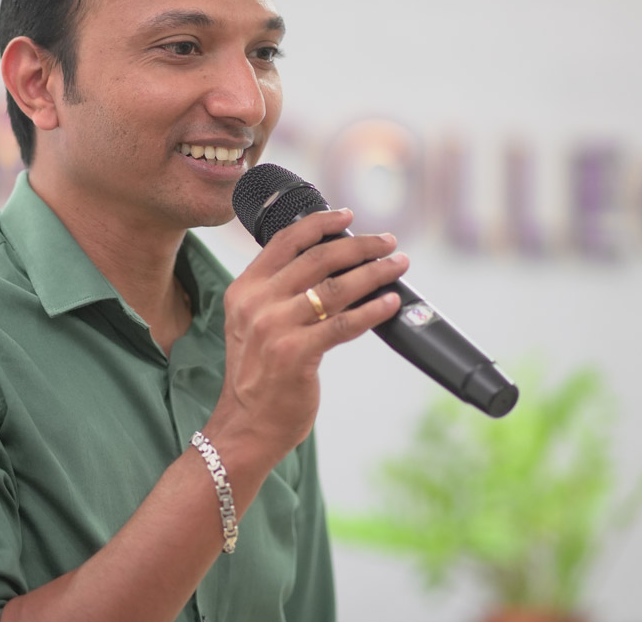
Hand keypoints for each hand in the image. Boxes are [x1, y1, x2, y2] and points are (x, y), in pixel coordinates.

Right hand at [208, 208, 409, 469]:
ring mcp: (275, 328)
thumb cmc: (258, 375)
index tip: (347, 215)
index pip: (286, 241)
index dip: (320, 223)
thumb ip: (277, 293)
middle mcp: (257, 303)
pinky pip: (344, 324)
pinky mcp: (296, 354)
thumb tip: (330, 264)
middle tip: (387, 242)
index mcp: (244, 289)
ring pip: (336, 287)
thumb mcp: (252, 323)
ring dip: (375, 272)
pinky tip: (390, 303)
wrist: (245, 425)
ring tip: (397, 266)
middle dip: (360, 245)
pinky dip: (373, 309)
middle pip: (318, 258)